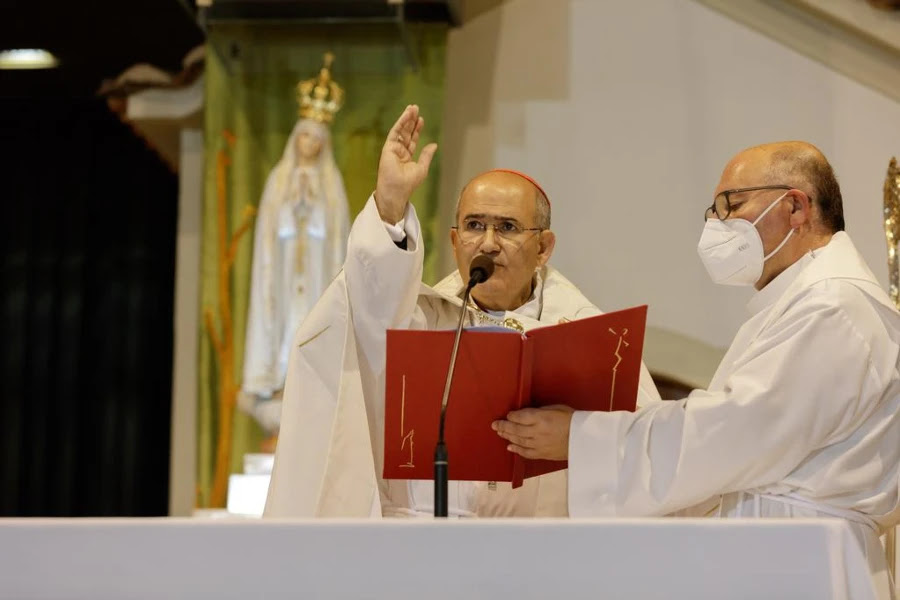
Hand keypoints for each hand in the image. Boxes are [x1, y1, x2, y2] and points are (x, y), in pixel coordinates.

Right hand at [374, 105, 437, 223]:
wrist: (397, 191)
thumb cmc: (408, 184)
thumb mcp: (421, 168)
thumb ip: (426, 155)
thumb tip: (434, 144)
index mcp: (406, 157)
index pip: (412, 140)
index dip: (416, 129)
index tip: (421, 119)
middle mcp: (399, 152)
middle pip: (406, 132)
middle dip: (411, 120)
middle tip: (416, 108)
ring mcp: (392, 149)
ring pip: (400, 131)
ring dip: (406, 118)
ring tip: (412, 108)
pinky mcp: (388, 148)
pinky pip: (395, 132)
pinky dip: (400, 123)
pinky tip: (406, 115)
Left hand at [492, 405, 574, 459]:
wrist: (585, 440)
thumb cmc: (573, 420)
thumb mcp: (557, 408)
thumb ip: (540, 411)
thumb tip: (527, 414)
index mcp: (541, 418)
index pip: (520, 417)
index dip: (511, 416)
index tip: (508, 415)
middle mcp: (537, 432)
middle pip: (515, 429)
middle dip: (503, 426)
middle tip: (494, 425)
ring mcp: (538, 444)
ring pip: (518, 441)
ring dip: (507, 436)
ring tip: (500, 433)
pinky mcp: (542, 454)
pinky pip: (526, 453)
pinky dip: (516, 450)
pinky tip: (510, 447)